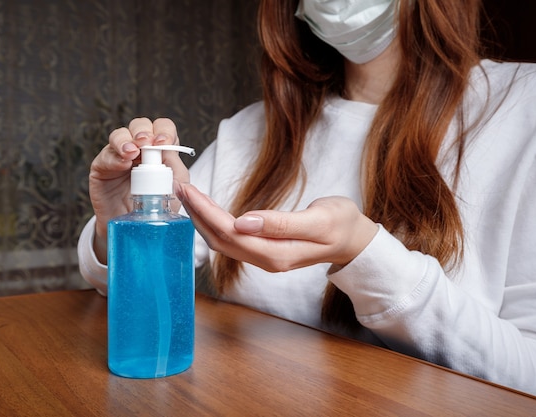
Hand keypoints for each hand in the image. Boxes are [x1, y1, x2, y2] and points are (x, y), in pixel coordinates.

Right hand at [89, 117, 189, 262]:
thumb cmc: (156, 206)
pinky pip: (105, 156)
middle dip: (144, 131)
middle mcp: (138, 148)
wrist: (135, 230)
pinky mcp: (102, 168)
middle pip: (140, 125)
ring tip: (133, 152)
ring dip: (127, 140)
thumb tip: (172, 151)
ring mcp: (118, 156)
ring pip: (119, 135)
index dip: (164, 130)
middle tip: (148, 143)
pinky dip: (115, 157)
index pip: (162, 127)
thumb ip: (176, 170)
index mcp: (159, 150)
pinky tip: (123, 162)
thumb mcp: (174, 188)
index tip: (165, 142)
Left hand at [177, 183, 378, 271]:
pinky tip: (206, 210)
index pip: (231, 233)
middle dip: (197, 214)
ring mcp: (264, 257)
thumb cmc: (341, 225)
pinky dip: (214, 224)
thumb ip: (283, 223)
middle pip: (220, 240)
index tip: (189, 189)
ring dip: (202, 220)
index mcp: (276, 253)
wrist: (354, 240)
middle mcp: (265, 260)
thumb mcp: (320, 220)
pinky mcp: (264, 250)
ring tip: (187, 196)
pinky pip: (231, 240)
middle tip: (180, 187)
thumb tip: (245, 222)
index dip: (206, 212)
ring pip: (222, 242)